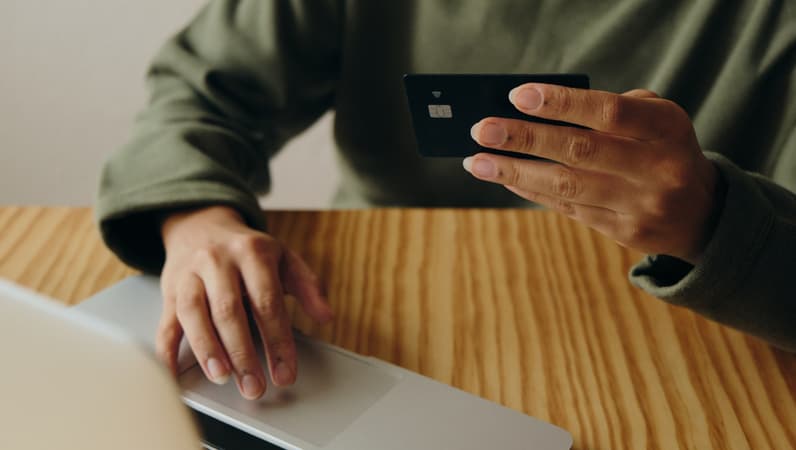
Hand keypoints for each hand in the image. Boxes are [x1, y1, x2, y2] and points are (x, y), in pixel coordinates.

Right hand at [157, 206, 332, 399]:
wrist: (202, 225)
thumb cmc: (247, 250)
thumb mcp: (284, 258)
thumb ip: (308, 286)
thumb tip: (325, 316)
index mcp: (253, 252)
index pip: (267, 302)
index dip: (277, 341)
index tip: (285, 373)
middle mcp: (218, 260)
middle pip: (229, 311)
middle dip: (242, 354)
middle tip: (254, 386)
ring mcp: (189, 274)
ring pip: (194, 314)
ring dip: (207, 350)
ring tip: (222, 377)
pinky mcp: (169, 289)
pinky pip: (165, 321)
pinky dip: (166, 350)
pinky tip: (173, 372)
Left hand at [465, 84, 719, 263]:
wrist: (703, 214)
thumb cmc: (664, 150)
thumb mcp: (657, 120)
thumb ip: (610, 110)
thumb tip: (536, 112)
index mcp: (666, 129)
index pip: (609, 112)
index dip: (562, 103)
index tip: (518, 96)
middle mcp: (656, 169)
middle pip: (580, 151)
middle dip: (524, 138)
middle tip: (482, 130)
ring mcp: (639, 205)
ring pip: (567, 187)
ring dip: (515, 172)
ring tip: (477, 161)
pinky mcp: (622, 232)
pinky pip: (567, 208)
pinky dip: (531, 191)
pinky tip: (505, 178)